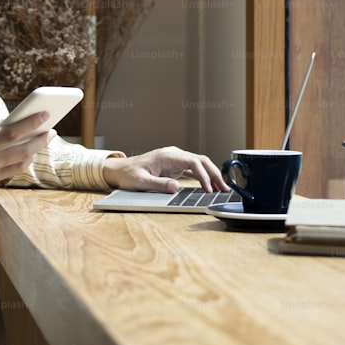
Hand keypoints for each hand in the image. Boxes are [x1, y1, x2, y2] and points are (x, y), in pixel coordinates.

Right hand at [0, 106, 54, 212]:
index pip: (12, 133)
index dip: (31, 123)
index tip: (45, 115)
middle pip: (23, 151)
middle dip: (41, 140)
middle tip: (51, 131)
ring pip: (18, 166)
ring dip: (31, 154)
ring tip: (39, 143)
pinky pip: (5, 175)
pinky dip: (13, 165)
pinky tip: (18, 156)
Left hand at [102, 146, 227, 193]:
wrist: (120, 170)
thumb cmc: (128, 174)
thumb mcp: (141, 181)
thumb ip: (158, 184)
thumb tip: (175, 187)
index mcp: (168, 155)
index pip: (193, 162)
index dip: (204, 175)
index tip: (209, 189)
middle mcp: (174, 155)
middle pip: (200, 161)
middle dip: (214, 174)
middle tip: (224, 188)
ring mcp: (175, 160)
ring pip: (199, 165)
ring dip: (211, 175)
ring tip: (221, 189)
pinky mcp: (175, 167)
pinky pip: (193, 170)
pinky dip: (203, 177)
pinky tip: (209, 186)